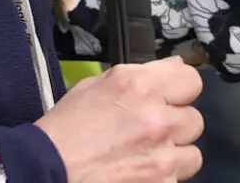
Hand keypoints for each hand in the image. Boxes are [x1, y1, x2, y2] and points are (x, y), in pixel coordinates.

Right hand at [35, 58, 203, 182]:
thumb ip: (140, 75)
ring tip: (147, 157)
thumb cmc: (66, 128)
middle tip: (150, 132)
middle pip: (194, 119)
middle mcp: (158, 120)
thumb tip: (173, 67)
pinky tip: (139, 174)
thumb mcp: (96, 86)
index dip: (179, 89)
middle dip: (175, 125)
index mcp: (142, 87)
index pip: (191, 80)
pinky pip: (177, 179)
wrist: (45, 172)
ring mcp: (162, 158)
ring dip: (174, 155)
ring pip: (192, 154)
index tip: (167, 98)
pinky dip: (163, 178)